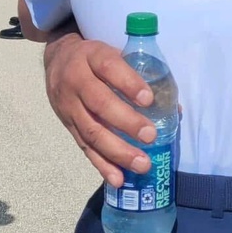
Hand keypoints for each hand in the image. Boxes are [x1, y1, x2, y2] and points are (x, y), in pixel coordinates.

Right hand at [44, 32, 155, 186]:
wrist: (57, 60)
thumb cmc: (95, 58)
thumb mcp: (113, 53)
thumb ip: (140, 73)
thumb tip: (174, 107)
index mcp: (91, 56)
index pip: (109, 67)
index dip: (128, 83)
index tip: (149, 99)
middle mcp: (76, 81)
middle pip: (100, 103)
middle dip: (126, 122)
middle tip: (150, 136)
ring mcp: (69, 106)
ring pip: (91, 131)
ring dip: (117, 151)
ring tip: (141, 164)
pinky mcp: (67, 126)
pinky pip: (84, 147)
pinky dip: (102, 165)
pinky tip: (118, 179)